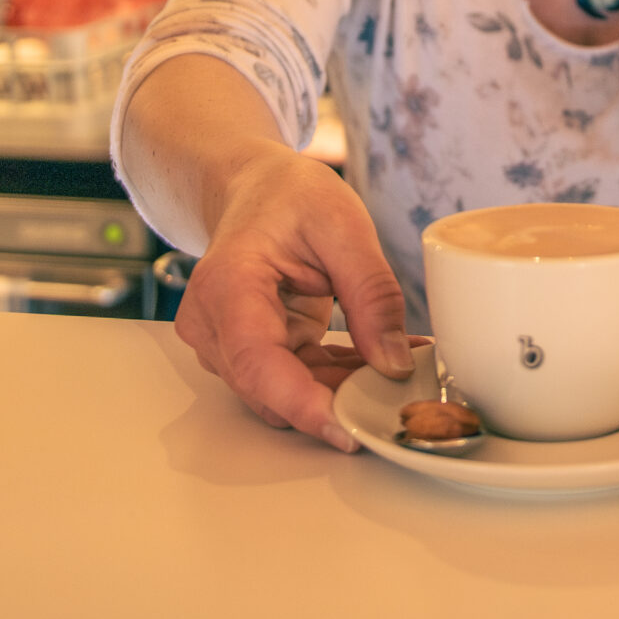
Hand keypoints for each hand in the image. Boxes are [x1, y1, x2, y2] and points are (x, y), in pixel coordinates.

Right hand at [171, 150, 415, 451]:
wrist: (255, 188)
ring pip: (287, 394)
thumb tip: (394, 364)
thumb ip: (372, 294)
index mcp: (227, 285)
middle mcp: (213, 325)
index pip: (257, 363)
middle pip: (272, 390)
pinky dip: (338, 375)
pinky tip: (378, 356)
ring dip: (344, 387)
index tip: (349, 431)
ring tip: (401, 358)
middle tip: (406, 387)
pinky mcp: (250, 353)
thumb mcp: (344, 225)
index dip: (303, 405)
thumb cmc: (288, 194)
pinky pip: (296, 381)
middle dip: (339, 398)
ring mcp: (226, 344)